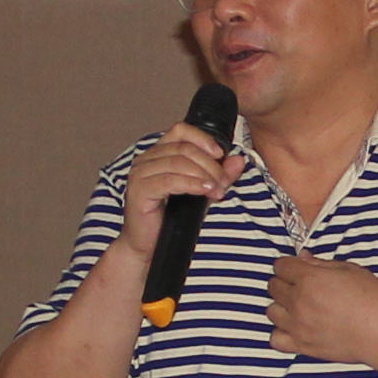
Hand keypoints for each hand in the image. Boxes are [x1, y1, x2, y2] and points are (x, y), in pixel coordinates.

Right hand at [118, 127, 233, 258]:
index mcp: (157, 154)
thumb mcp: (201, 192)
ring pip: (179, 162)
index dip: (203, 138)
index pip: (180, 130)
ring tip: (217, 189)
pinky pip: (171, 180)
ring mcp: (140, 174)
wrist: (148, 247)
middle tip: (223, 181)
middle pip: (184, 148)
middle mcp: (145, 160)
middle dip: (210, 164)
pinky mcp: (140, 190)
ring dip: (204, 175)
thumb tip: (238, 160)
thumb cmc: (170, 220)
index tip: (220, 154)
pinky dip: (192, 184)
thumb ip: (218, 174)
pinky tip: (205, 190)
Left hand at [268, 251, 377, 366]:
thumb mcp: (350, 270)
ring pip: (271, 311)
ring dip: (281, 306)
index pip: (280, 266)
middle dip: (284, 282)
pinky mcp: (301, 345)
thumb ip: (321, 263)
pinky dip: (281, 332)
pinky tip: (293, 328)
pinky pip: (275, 338)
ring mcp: (298, 325)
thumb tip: (302, 257)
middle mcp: (299, 301)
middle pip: (273, 286)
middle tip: (299, 286)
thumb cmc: (371, 300)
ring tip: (297, 307)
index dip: (287, 265)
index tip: (294, 268)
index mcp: (310, 279)